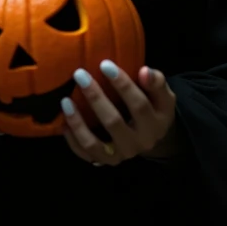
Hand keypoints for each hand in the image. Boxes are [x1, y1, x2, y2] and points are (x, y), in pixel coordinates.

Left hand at [61, 61, 177, 166]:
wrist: (149, 136)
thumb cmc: (153, 107)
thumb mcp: (162, 95)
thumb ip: (156, 82)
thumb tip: (144, 71)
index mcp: (155, 125)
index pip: (139, 104)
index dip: (123, 84)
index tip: (105, 64)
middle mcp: (138, 144)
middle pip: (113, 122)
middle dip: (95, 97)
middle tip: (80, 74)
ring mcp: (120, 155)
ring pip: (94, 143)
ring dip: (78, 122)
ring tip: (65, 101)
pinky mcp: (105, 161)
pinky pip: (85, 153)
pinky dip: (72, 139)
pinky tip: (63, 123)